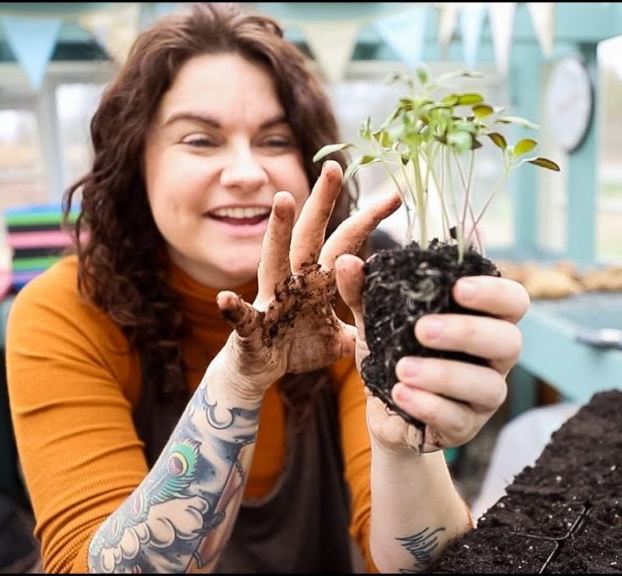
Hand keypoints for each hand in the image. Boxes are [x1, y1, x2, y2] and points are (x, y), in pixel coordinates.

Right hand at [216, 161, 400, 400]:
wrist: (258, 371)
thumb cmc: (297, 347)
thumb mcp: (340, 339)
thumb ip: (363, 323)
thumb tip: (395, 314)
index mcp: (318, 281)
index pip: (345, 243)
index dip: (367, 221)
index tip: (395, 196)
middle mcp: (294, 281)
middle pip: (310, 236)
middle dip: (322, 202)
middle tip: (335, 168)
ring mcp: (271, 301)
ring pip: (274, 261)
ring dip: (278, 231)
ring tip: (284, 201)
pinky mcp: (251, 329)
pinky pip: (242, 318)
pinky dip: (233, 309)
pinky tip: (226, 298)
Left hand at [337, 258, 528, 453]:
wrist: (383, 411)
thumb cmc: (393, 354)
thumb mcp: (376, 322)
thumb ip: (364, 292)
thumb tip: (346, 262)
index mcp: (483, 321)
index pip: (513, 301)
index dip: (494, 293)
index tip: (457, 288)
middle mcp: (494, 358)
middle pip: (509, 342)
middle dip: (467, 333)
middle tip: (422, 330)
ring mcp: (484, 396)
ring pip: (489, 386)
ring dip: (445, 375)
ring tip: (403, 369)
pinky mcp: (465, 427)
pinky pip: (458, 419)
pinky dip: (429, 405)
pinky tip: (401, 394)